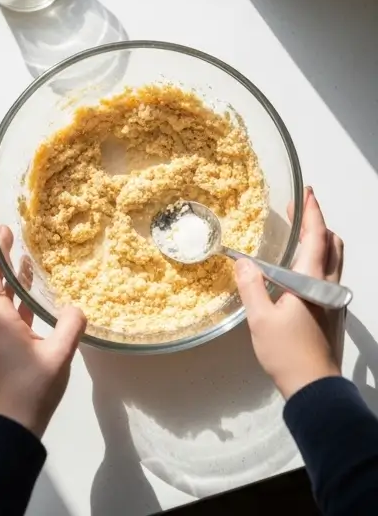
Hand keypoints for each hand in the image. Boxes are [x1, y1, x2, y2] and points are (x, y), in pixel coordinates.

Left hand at [0, 225, 83, 438]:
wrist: (15, 421)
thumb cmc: (33, 387)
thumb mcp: (59, 355)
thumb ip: (70, 327)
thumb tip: (78, 306)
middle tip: (4, 234)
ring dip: (1, 275)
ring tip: (18, 254)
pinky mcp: (0, 345)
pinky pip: (2, 311)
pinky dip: (11, 295)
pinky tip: (28, 291)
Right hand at [236, 186, 343, 399]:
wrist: (314, 386)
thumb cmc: (287, 351)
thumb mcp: (260, 318)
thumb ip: (252, 286)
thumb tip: (243, 261)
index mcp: (312, 281)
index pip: (316, 238)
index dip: (312, 213)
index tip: (306, 192)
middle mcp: (329, 286)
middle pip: (333, 245)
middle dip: (318, 224)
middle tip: (298, 212)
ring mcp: (333, 300)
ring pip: (334, 260)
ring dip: (320, 242)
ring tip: (297, 236)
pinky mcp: (331, 312)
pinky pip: (328, 275)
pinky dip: (317, 260)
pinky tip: (296, 269)